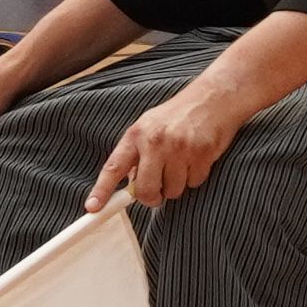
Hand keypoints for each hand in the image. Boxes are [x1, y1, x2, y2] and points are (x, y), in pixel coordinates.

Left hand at [90, 83, 247, 210]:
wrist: (213, 98)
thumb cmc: (178, 115)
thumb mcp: (149, 127)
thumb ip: (137, 155)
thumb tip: (130, 186)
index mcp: (137, 134)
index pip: (114, 167)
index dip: (102, 190)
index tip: (92, 208)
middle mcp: (155, 141)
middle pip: (146, 190)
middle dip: (152, 197)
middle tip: (158, 191)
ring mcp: (179, 148)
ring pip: (172, 191)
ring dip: (177, 185)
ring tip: (182, 162)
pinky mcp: (202, 154)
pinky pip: (193, 184)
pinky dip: (195, 177)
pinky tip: (196, 158)